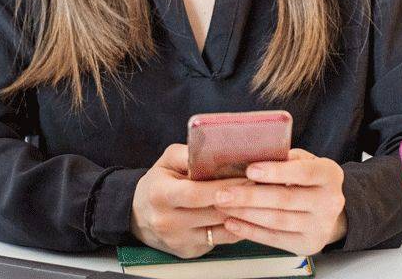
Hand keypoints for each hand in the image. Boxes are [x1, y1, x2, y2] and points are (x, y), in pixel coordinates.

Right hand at [130, 144, 250, 258]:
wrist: (138, 216)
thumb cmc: (158, 184)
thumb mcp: (166, 161)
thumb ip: (188, 154)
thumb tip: (215, 150)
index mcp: (159, 195)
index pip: (196, 193)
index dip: (224, 186)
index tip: (248, 177)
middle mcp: (167, 222)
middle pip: (213, 213)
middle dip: (241, 199)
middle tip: (263, 186)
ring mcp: (179, 240)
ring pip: (222, 230)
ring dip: (245, 215)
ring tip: (261, 200)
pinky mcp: (189, 252)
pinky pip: (221, 241)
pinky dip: (237, 228)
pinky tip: (249, 215)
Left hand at [212, 148, 347, 255]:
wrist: (329, 212)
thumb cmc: (308, 180)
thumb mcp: (304, 162)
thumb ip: (284, 159)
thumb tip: (250, 155)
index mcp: (330, 175)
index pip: (303, 172)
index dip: (276, 172)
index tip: (250, 170)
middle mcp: (330, 202)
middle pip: (285, 199)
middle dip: (250, 196)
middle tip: (222, 193)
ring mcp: (320, 227)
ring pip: (277, 221)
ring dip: (245, 214)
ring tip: (222, 206)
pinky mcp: (308, 245)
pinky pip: (274, 239)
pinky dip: (250, 231)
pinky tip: (232, 223)